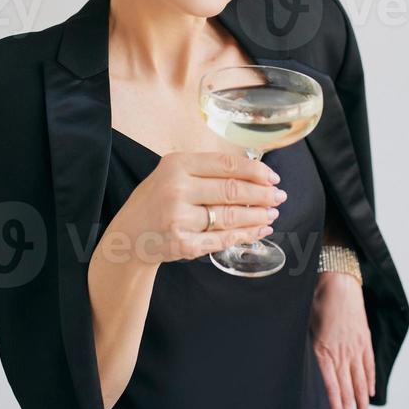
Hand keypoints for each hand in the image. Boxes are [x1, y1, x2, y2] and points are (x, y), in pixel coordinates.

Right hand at [109, 150, 286, 265]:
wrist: (128, 235)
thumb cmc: (156, 199)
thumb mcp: (173, 172)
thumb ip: (206, 170)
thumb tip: (254, 173)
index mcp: (177, 164)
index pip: (226, 164)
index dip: (255, 171)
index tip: (273, 176)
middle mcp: (177, 189)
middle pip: (232, 190)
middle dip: (262, 195)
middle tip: (279, 196)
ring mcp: (179, 218)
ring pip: (231, 216)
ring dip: (257, 216)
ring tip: (272, 213)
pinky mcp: (183, 244)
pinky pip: (223, 239)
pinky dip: (246, 235)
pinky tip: (259, 230)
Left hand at [309, 271, 375, 408]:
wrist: (339, 278)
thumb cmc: (315, 298)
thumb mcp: (303, 322)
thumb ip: (303, 345)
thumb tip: (295, 361)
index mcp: (324, 351)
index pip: (332, 388)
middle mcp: (342, 353)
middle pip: (347, 391)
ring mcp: (355, 347)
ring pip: (360, 382)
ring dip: (361, 404)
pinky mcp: (363, 338)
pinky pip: (367, 364)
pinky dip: (369, 381)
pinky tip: (369, 394)